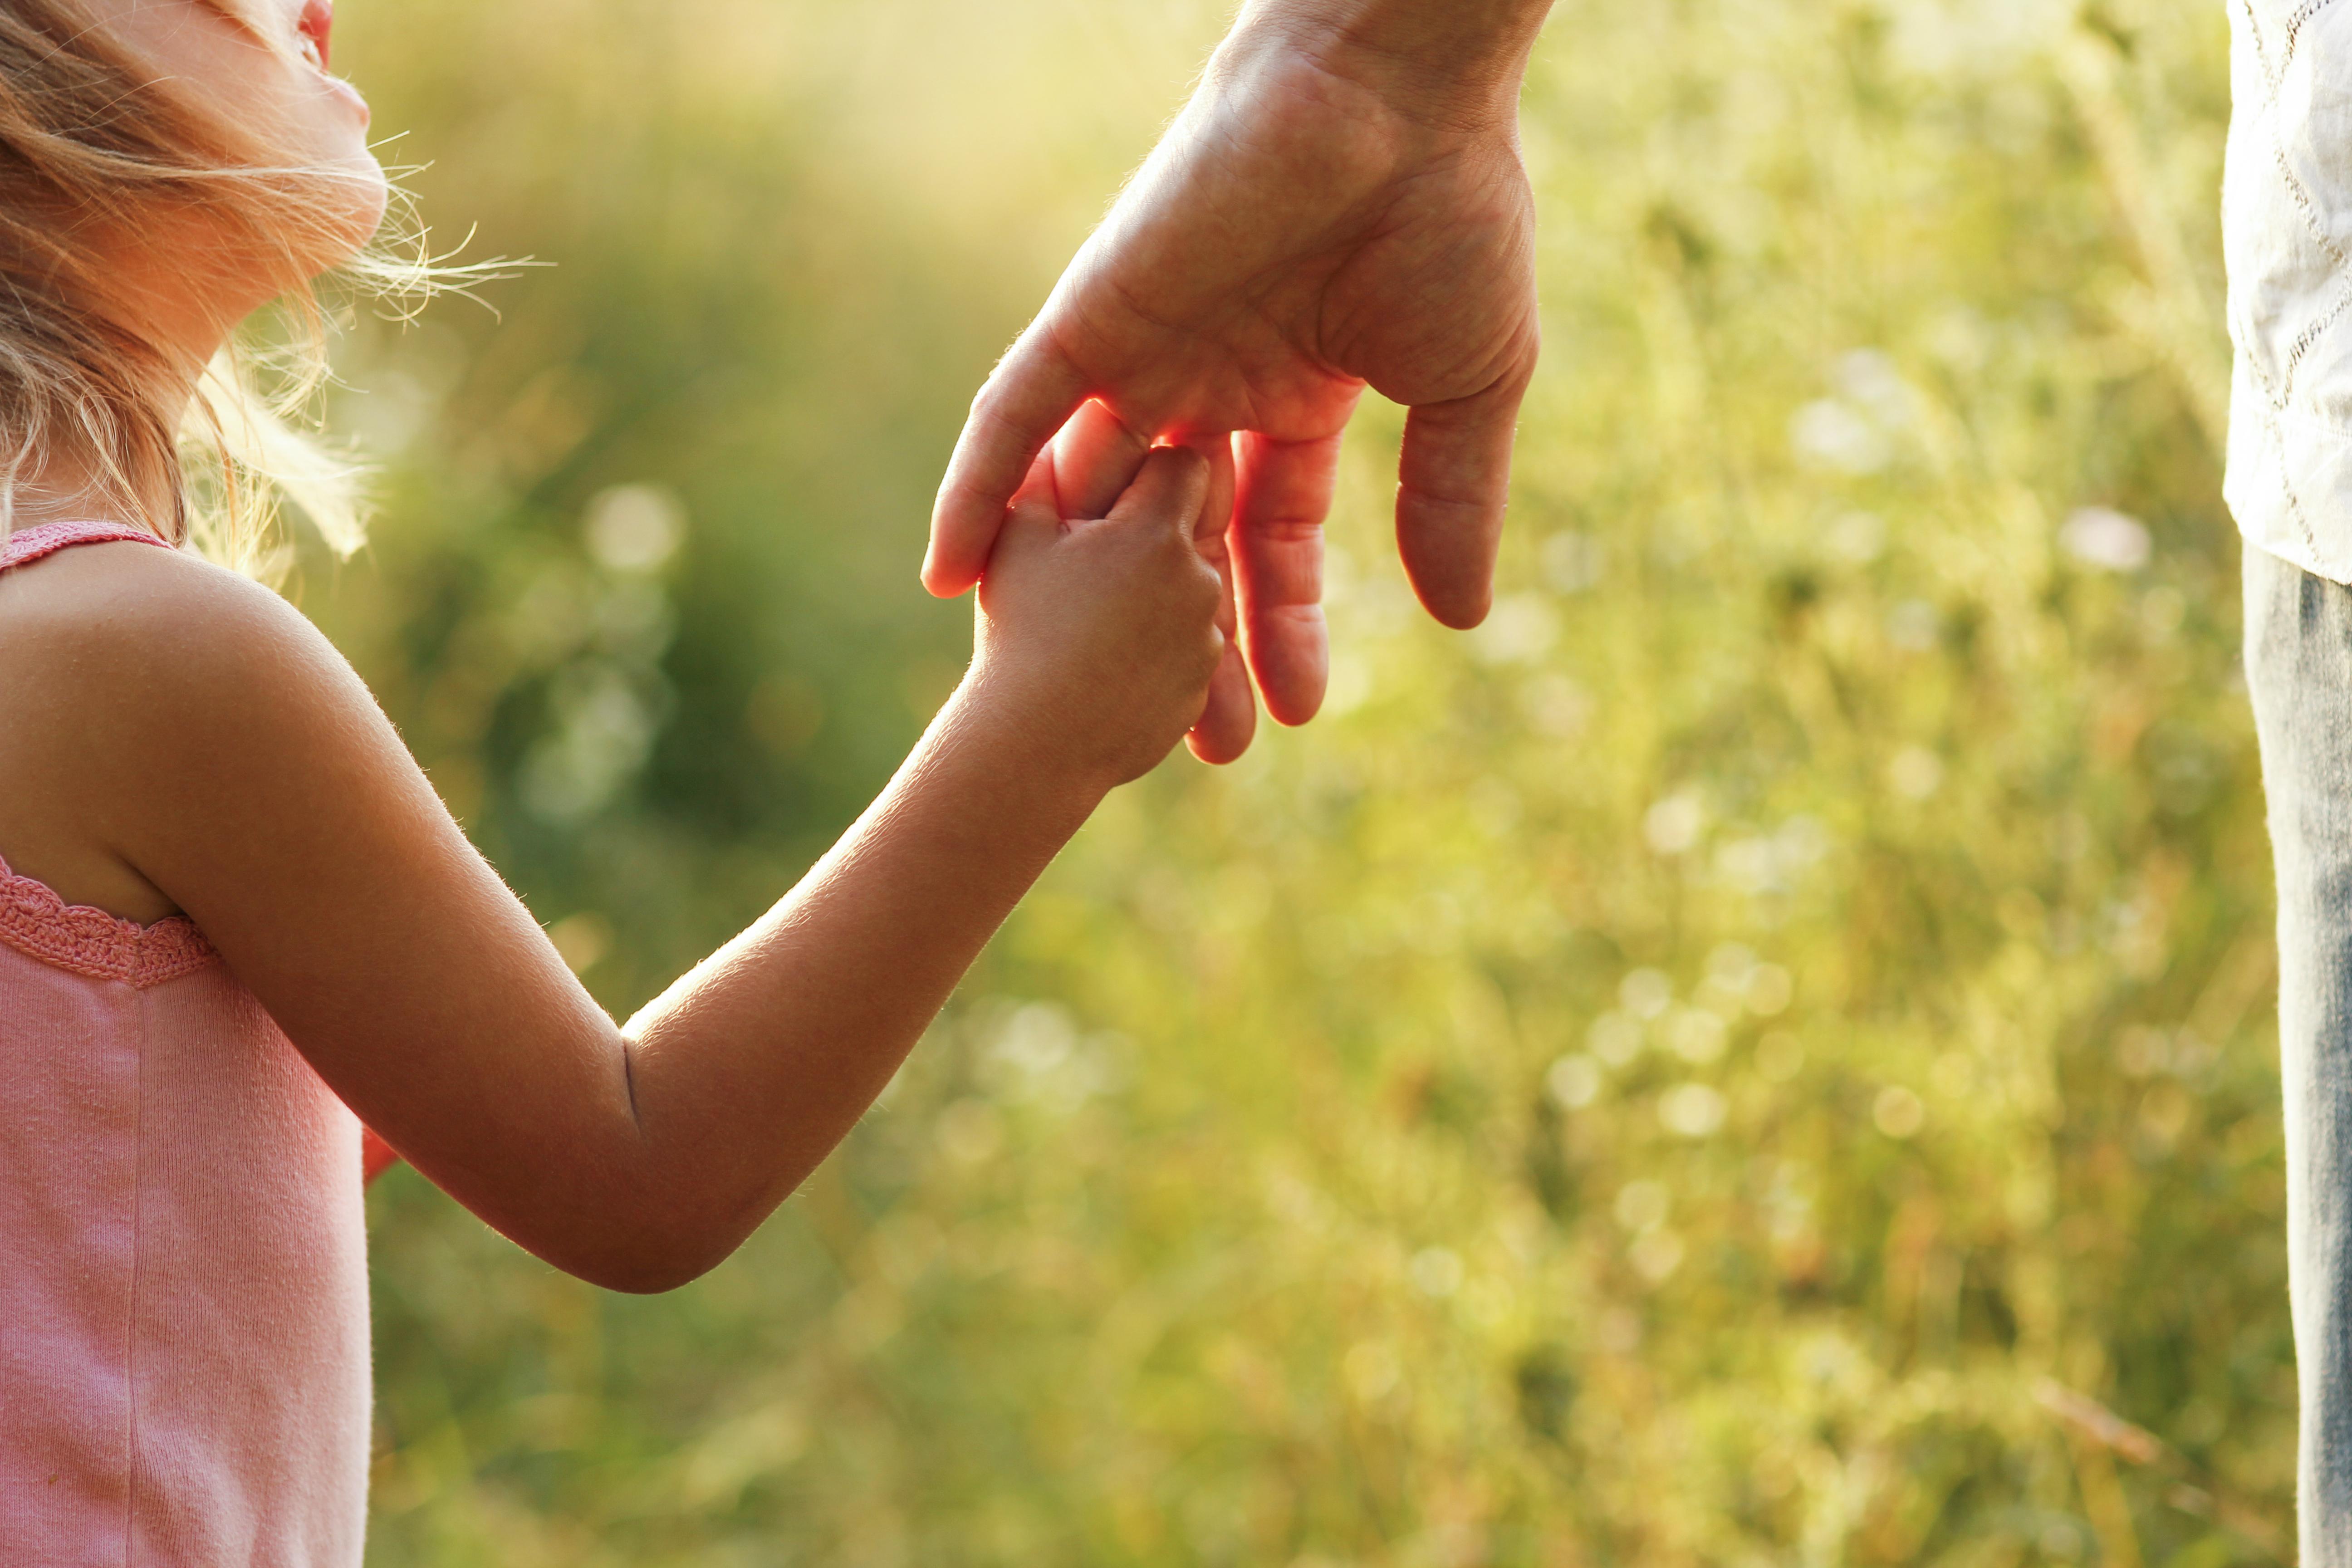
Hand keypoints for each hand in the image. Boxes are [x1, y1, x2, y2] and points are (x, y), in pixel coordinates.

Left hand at [925, 9, 1543, 736]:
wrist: (1400, 98)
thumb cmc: (1449, 219)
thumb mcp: (1464, 391)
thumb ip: (1447, 500)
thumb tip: (1462, 618)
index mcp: (1291, 396)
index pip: (1267, 538)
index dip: (1279, 625)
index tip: (1293, 713)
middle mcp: (1205, 385)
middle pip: (1175, 543)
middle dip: (1187, 643)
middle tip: (1198, 748)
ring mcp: (1142, 355)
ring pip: (1093, 502)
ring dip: (1083, 600)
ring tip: (1082, 707)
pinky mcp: (1089, 318)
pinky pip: (1010, 418)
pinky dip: (974, 491)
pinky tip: (948, 578)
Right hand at [966, 437, 1227, 789]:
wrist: (1030, 746)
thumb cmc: (1020, 627)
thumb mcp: (1017, 532)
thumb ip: (1042, 471)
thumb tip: (1058, 440)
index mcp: (1160, 531)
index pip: (1178, 469)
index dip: (1142, 473)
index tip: (1107, 491)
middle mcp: (1200, 582)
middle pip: (1190, 531)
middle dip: (1149, 539)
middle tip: (1094, 556)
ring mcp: (1205, 642)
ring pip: (1190, 594)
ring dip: (1153, 599)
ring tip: (1094, 622)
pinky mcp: (1198, 693)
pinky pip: (1188, 653)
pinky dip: (1156, 650)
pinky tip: (1108, 662)